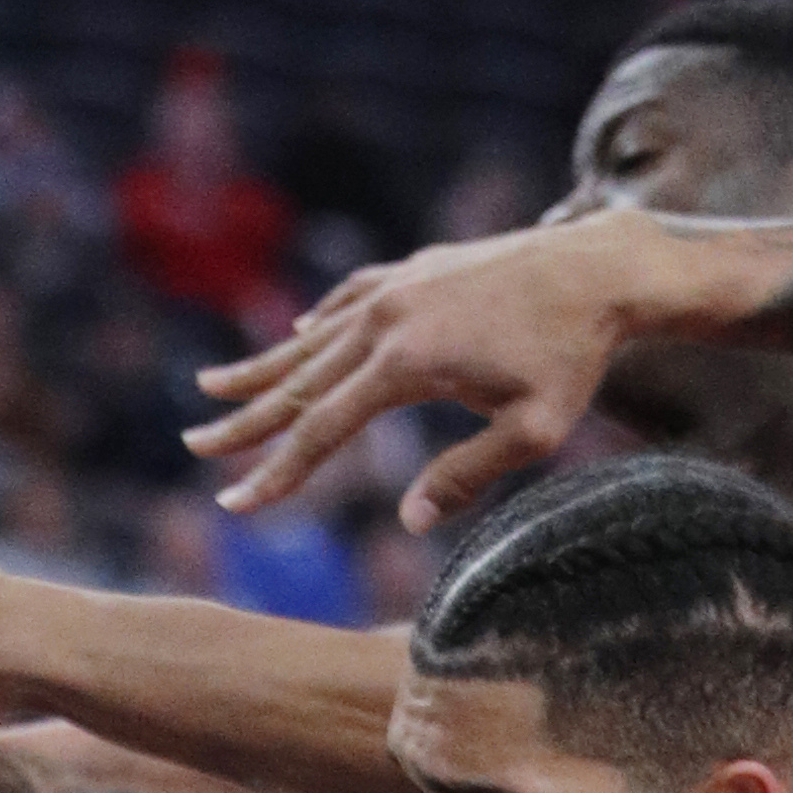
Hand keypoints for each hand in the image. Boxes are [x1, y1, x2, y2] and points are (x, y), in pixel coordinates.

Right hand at [184, 211, 654, 522]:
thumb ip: (467, 475)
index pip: (322, 430)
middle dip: (244, 422)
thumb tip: (410, 522)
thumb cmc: (572, 357)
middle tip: (195, 448)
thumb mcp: (533, 432)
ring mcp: (394, 288)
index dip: (275, 473)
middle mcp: (384, 320)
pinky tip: (293, 334)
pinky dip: (314, 325)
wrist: (597, 269)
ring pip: (311, 337)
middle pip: (298, 382)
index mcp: (405, 364)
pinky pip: (346, 301)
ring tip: (211, 388)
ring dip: (260, 367)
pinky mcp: (412, 271)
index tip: (235, 503)